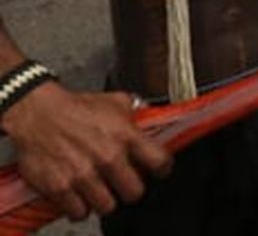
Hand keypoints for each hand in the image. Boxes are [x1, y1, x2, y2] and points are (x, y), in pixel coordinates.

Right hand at [1, 82, 170, 220]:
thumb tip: (149, 119)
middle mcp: (108, 157)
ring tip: (100, 191)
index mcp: (126, 136)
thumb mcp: (115, 102)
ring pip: (108, 207)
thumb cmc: (74, 108)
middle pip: (135, 193)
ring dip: (105, 201)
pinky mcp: (60, 188)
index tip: (158, 171)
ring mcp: (84, 175)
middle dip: (131, 190)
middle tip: (124, 185)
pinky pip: (79, 213)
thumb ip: (135, 113)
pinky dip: (80, 208)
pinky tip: (79, 197)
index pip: (160, 162)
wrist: (37, 113)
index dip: (163, 169)